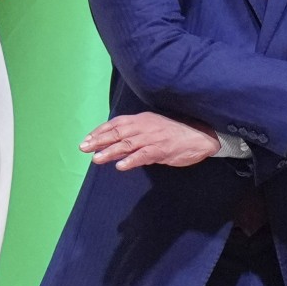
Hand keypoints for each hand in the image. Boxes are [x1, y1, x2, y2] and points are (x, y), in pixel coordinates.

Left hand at [81, 112, 219, 170]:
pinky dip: (131, 160)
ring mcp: (153, 138)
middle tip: (84, 148)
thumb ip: (139, 132)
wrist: (202, 136)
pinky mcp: (162, 149)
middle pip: (118, 132)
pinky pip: (143, 155)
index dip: (101, 130)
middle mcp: (145, 126)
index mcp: (143, 119)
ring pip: (127, 144)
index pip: (117, 123)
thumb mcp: (156, 127)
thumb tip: (119, 140)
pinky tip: (121, 166)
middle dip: (99, 140)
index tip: (87, 139)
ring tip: (96, 158)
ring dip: (110, 151)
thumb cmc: (178, 132)